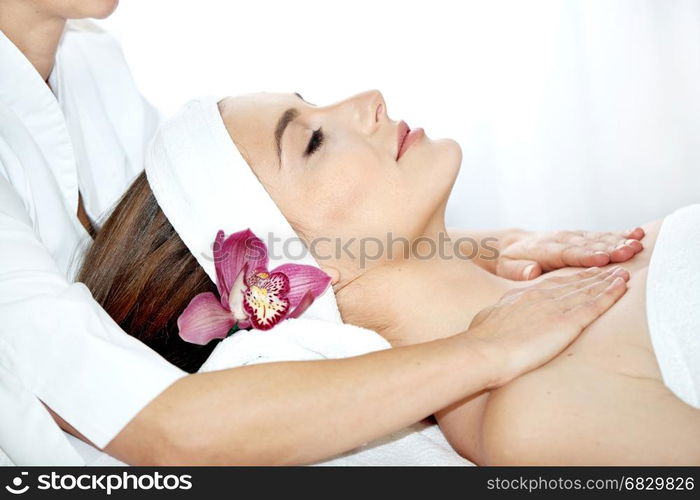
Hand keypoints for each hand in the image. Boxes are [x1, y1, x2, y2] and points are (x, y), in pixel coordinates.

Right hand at [466, 266, 628, 387]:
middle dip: (593, 275)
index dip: (570, 278)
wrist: (485, 350)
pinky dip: (611, 294)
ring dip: (608, 281)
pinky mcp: (568, 321)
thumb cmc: (481, 340)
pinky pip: (595, 304)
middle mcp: (541, 295)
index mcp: (522, 295)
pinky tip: (623, 287)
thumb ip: (496, 315)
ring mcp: (555, 306)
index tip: (583, 274)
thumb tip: (493, 317)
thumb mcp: (486, 319)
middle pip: (573, 282)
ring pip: (588, 289)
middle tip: (610, 269)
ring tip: (623, 274)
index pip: (552, 283)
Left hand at [497, 227, 643, 280]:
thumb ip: (519, 271)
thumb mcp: (507, 268)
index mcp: (543, 250)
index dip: (584, 255)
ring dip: (618, 241)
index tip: (602, 258)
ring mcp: (571, 237)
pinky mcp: (579, 237)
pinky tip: (637, 233)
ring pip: (597, 238)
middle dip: (609, 247)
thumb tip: (530, 271)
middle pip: (587, 244)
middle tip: (629, 251)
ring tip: (638, 244)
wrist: (509, 245)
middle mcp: (560, 240)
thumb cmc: (510, 262)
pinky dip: (618, 234)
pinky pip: (600, 235)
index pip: (566, 253)